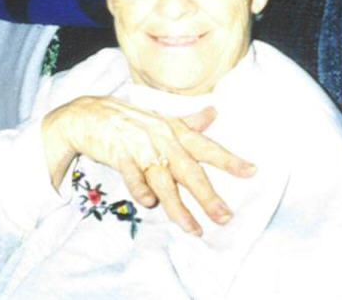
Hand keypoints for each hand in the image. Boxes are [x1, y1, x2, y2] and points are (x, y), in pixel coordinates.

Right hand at [41, 96, 255, 235]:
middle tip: (225, 217)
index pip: (206, 147)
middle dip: (208, 196)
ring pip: (164, 182)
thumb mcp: (162, 119)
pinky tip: (149, 203)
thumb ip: (189, 122)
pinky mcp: (120, 155)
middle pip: (189, 171)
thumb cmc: (131, 120)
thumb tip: (214, 112)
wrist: (90, 115)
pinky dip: (142, 192)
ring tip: (193, 229)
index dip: (229, 160)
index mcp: (174, 130)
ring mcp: (141, 147)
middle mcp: (162, 138)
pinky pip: (135, 179)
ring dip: (178, 208)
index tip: (252, 171)